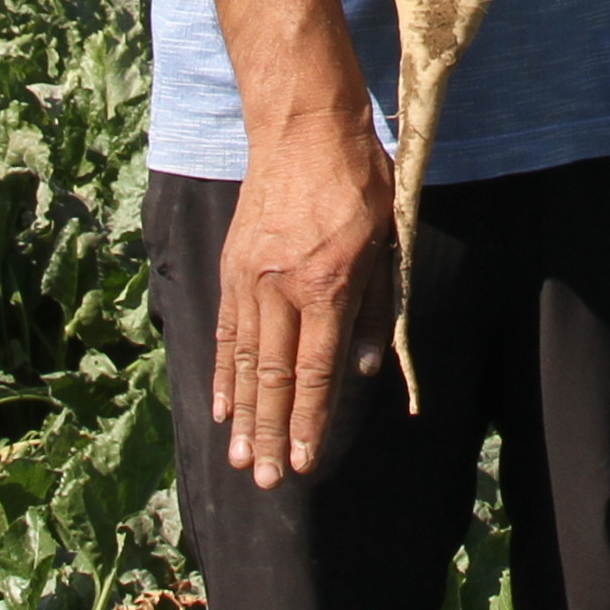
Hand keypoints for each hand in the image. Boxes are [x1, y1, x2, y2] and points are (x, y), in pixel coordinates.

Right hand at [216, 107, 396, 483]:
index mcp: (328, 285)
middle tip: (267, 481)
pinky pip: (225, 331)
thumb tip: (367, 368)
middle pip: (276, 379)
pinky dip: (223, 372)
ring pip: (245, 362)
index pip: (318, 371)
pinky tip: (219, 406)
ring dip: (243, 417)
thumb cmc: (359, 181)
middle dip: (273, 435)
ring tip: (240, 459)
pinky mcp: (232, 268)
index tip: (306, 462)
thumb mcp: (389, 239)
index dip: (312, 423)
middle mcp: (282, 289)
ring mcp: (250, 279)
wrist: (302, 128)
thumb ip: (380, 307)